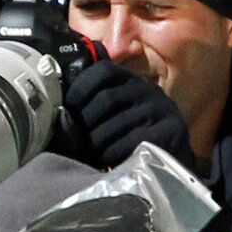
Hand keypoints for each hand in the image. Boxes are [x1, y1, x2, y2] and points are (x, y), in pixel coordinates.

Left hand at [66, 58, 193, 167]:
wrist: (172, 159)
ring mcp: (161, 111)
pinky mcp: (169, 133)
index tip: (68, 107)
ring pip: (114, 125)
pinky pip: (129, 143)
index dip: (81, 87)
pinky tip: (106, 161)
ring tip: (88, 153)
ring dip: (95, 143)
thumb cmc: (134, 135)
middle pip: (106, 99)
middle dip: (85, 122)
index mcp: (132, 81)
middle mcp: (148, 91)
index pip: (103, 70)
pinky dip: (110, 154)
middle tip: (74, 139)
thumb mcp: (118, 112)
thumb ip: (96, 102)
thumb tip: (59, 108)